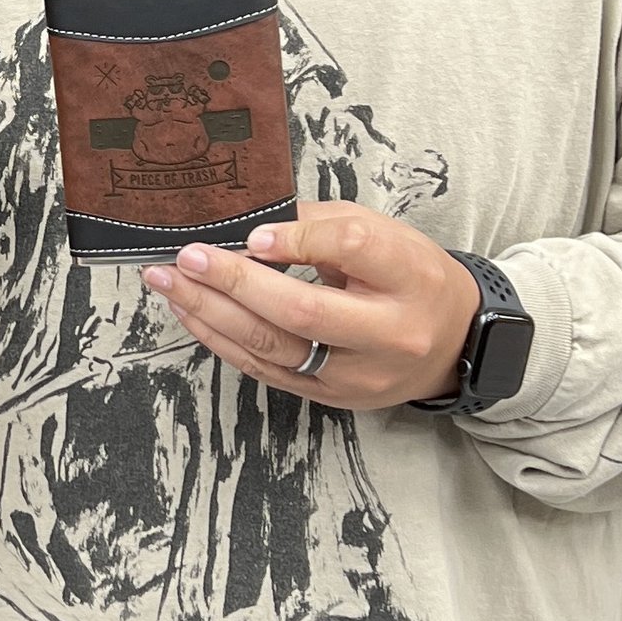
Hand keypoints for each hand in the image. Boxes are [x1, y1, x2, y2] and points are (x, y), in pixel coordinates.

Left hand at [142, 202, 479, 410]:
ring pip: (275, 347)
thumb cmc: (408, 276)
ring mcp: (359, 374)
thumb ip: (323, 226)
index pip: (353, 249)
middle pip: (304, 311)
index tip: (251, 232)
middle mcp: (390, 333)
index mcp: (411, 277)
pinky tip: (191, 313)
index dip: (297, 240)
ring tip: (170, 282)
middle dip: (234, 283)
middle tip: (187, 256)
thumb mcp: (384, 234)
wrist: (452, 343)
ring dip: (211, 313)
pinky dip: (221, 339)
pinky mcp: (332, 397)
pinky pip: (266, 370)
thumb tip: (250, 223)